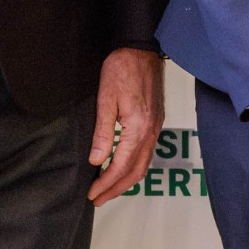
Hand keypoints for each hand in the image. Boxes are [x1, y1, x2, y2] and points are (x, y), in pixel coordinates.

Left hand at [88, 49, 163, 205]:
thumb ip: (103, 133)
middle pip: (136, 171)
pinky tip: (123, 167)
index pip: (121, 166)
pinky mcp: (157, 122)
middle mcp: (151, 132)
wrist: (141, 49)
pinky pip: (148, 153)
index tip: (92, 194)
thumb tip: (97, 160)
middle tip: (98, 199)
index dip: (106, 184)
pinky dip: (135, 167)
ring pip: (144, 164)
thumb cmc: (121, 70)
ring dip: (126, 180)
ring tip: (108, 188)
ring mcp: (157, 127)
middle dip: (116, 189)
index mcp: (138, 128)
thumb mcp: (106, 100)